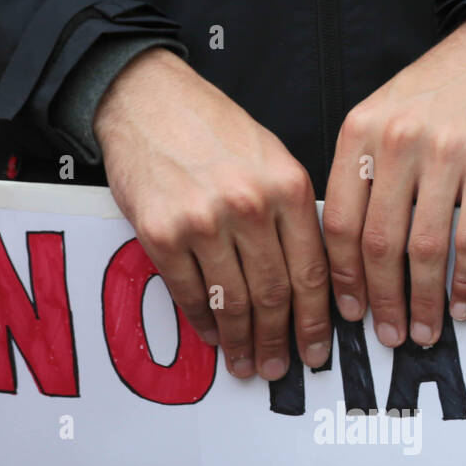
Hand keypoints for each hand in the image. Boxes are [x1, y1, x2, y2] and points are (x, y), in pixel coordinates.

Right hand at [95, 48, 330, 379]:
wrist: (148, 98)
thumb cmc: (212, 128)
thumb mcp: (273, 159)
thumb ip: (293, 215)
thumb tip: (309, 279)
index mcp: (288, 188)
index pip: (312, 273)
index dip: (316, 321)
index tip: (317, 348)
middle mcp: (250, 206)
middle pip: (275, 295)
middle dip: (280, 341)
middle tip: (279, 367)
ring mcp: (204, 221)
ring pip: (233, 302)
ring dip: (241, 341)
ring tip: (246, 363)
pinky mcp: (162, 232)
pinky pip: (190, 293)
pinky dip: (203, 322)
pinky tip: (213, 335)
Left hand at [323, 14, 465, 347]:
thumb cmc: (435, 94)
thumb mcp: (379, 119)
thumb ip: (361, 175)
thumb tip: (351, 253)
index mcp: (359, 134)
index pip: (340, 222)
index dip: (343, 277)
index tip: (348, 311)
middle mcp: (396, 143)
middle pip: (379, 244)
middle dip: (382, 300)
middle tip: (388, 333)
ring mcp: (443, 153)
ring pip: (424, 248)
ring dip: (423, 300)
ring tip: (424, 330)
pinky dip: (465, 281)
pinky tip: (460, 304)